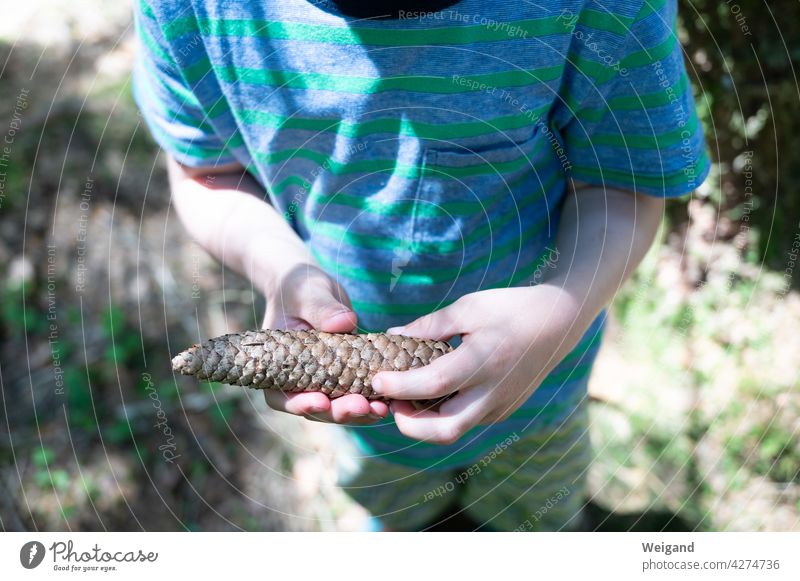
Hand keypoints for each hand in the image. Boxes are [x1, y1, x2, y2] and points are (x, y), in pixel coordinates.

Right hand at [261, 264, 388, 424]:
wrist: (312, 288)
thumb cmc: (301, 288)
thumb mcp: (308, 293)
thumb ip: (322, 308)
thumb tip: (344, 322)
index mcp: (279, 365)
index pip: (281, 396)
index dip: (300, 404)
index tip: (321, 402)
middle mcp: (298, 380)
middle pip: (315, 409)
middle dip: (338, 412)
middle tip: (361, 407)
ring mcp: (322, 381)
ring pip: (337, 408)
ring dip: (358, 413)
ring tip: (380, 409)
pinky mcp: (344, 376)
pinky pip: (355, 394)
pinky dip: (370, 400)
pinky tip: (387, 400)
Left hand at [371, 285, 591, 443]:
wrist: (557, 324)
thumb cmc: (510, 309)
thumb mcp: (469, 308)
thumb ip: (429, 326)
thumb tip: (392, 336)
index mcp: (483, 362)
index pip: (433, 384)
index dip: (400, 386)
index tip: (376, 379)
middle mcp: (492, 393)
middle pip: (444, 430)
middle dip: (409, 425)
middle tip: (390, 403)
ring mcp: (499, 407)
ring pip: (453, 430)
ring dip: (424, 422)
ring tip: (404, 398)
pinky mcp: (502, 411)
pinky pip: (466, 421)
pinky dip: (442, 414)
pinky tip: (429, 394)